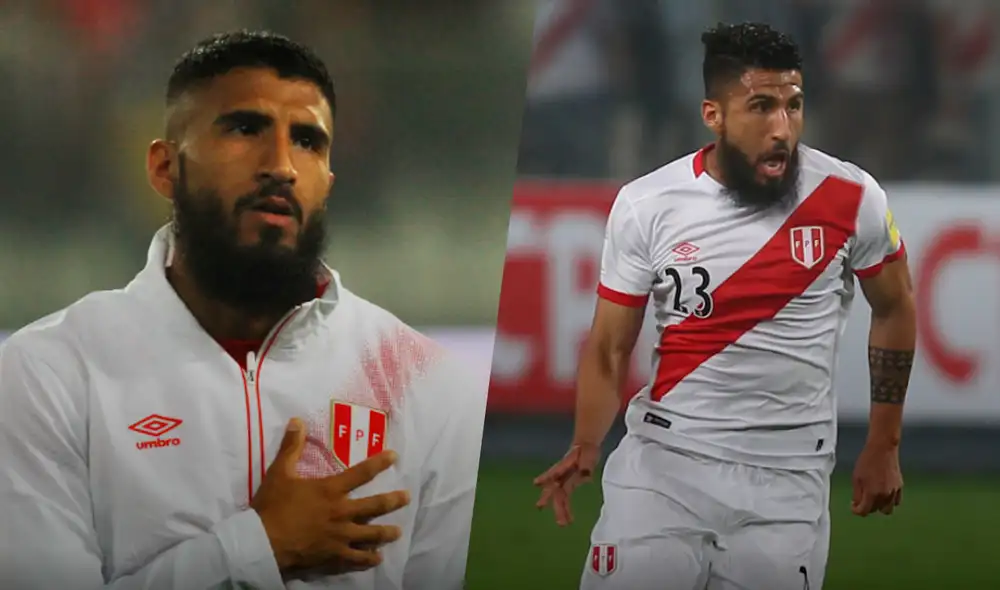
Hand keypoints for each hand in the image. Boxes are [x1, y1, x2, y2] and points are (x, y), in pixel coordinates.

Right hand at [251, 418, 410, 572]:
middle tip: (407, 498)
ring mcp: (340, 536)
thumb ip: (291, 447)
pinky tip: (377, 559)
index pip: (362, 473)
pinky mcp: (334, 555)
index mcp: (331, 490)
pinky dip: (369, 559)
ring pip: (371, 535)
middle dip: (393, 501)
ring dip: (386, 533)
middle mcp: (342, 512)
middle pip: (375, 506)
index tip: (394, 457)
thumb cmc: (272, 506)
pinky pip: (357, 558)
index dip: (380, 463)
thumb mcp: (279, 472)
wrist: (262, 542)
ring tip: (397, 532)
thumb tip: (298, 420)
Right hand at [533, 443, 599, 526]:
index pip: (554, 472)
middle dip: (552, 501)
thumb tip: (585, 475)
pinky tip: (566, 518)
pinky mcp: (569, 483)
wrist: (587, 446)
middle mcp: (562, 474)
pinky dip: (565, 507)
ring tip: (561, 523)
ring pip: (559, 496)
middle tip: (543, 509)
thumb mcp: (588, 454)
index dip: (546, 477)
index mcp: (565, 465)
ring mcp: (564, 480)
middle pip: (556, 489)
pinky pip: (566, 497)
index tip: (536, 483)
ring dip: (559, 509)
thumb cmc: (587, 449)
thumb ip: (586, 465)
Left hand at [851, 443, 902, 516]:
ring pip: (887, 509)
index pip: (864, 511)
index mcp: (872, 493)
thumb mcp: (856, 477)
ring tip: (873, 498)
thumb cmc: (867, 461)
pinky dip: (889, 501)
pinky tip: (883, 494)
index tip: (853, 506)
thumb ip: (857, 494)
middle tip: (861, 500)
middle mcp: (885, 496)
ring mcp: (894, 492)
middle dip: (867, 507)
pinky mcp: (900, 487)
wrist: (882, 449)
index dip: (856, 511)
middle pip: (875, 510)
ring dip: (879, 507)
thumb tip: (857, 504)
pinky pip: (896, 501)